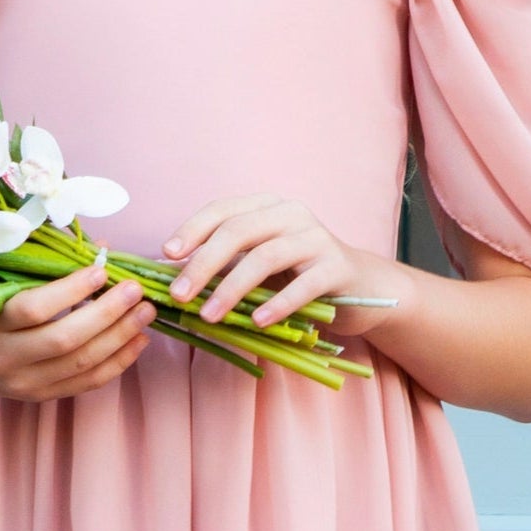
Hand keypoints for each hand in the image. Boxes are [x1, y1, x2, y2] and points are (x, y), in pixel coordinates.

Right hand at [0, 259, 153, 401]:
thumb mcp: (2, 285)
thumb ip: (46, 267)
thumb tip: (103, 249)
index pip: (34, 308)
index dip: (71, 290)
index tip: (102, 270)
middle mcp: (5, 358)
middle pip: (65, 339)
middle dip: (107, 313)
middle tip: (136, 290)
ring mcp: (24, 383)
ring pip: (82, 363)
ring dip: (121, 336)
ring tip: (145, 313)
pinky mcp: (41, 397)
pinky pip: (88, 382)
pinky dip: (118, 362)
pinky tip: (138, 340)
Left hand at [162, 196, 377, 328]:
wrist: (362, 289)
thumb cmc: (299, 278)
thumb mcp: (260, 267)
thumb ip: (226, 266)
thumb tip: (175, 279)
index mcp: (267, 207)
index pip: (223, 210)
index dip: (192, 230)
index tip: (167, 255)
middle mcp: (291, 214)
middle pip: (238, 231)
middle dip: (204, 264)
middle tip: (180, 295)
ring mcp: (316, 238)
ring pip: (266, 256)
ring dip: (232, 288)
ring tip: (210, 315)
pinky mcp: (337, 267)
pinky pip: (303, 285)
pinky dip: (278, 303)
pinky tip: (257, 322)